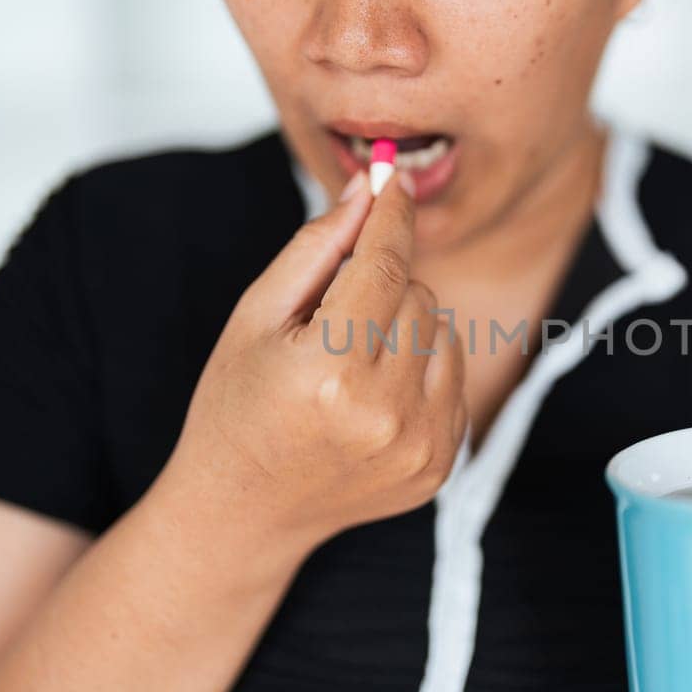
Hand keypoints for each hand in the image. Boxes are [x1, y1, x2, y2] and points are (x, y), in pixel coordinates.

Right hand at [167, 170, 466, 545]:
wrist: (243, 513)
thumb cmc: (236, 406)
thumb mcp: (253, 317)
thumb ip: (314, 249)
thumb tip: (367, 190)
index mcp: (330, 372)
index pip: (384, 265)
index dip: (391, 215)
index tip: (394, 179)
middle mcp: (385, 413)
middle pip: (417, 296)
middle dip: (380, 287)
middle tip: (332, 318)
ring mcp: (420, 445)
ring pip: (444, 331)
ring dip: (405, 327)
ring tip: (350, 360)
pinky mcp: (441, 465)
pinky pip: (454, 376)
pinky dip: (422, 368)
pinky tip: (373, 394)